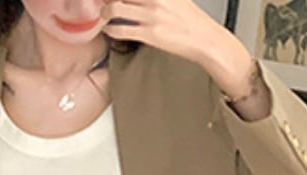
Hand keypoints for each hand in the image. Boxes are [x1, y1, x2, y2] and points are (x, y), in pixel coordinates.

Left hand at [103, 0, 254, 96]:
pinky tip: (109, 29)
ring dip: (104, 11)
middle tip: (101, 2)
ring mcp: (151, 14)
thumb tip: (137, 1)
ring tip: (104, 15)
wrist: (205, 39)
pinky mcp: (150, 34)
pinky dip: (110, 29)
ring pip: (114, 7)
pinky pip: (121, 30)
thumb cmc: (190, 19)